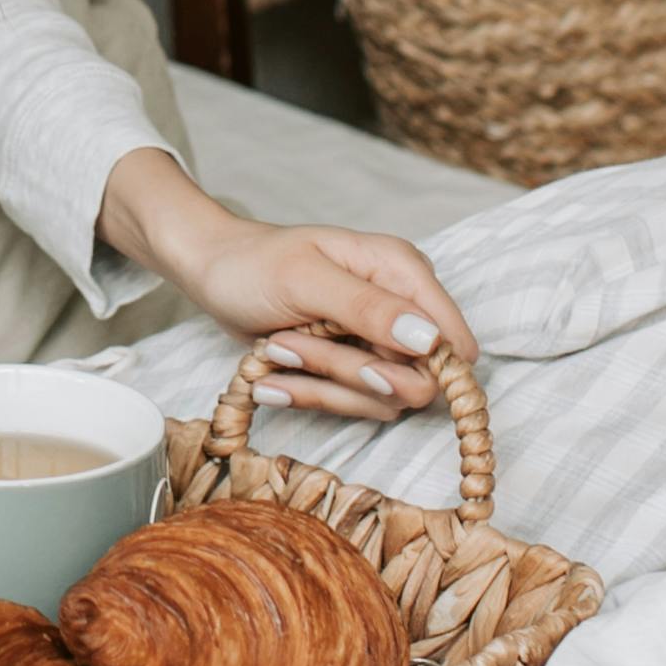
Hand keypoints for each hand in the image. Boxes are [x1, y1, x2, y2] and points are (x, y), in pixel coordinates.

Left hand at [95, 146, 475, 421]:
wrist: (213, 272)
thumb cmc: (254, 263)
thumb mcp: (305, 279)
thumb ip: (367, 308)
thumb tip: (430, 339)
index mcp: (401, 270)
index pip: (451, 340)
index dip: (423, 369)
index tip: (368, 372)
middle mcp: (400, 307)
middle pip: (415, 378)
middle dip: (350, 374)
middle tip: (290, 348)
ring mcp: (378, 340)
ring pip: (380, 397)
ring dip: (321, 383)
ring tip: (274, 350)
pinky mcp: (353, 365)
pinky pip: (348, 402)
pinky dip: (307, 394)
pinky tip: (269, 380)